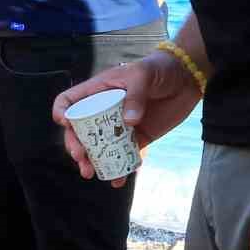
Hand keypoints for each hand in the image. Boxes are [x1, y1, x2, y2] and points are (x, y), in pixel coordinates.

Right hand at [52, 51, 199, 185]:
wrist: (186, 79)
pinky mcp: (137, 139)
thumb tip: (129, 122)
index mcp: (99, 91)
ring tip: (91, 173)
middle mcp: (104, 111)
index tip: (65, 124)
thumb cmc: (160, 69)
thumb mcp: (143, 75)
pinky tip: (118, 180)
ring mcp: (119, 127)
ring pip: (98, 148)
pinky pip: (124, 156)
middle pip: (80, 131)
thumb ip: (135, 96)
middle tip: (81, 157)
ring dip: (92, 162)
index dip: (62, 112)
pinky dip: (120, 170)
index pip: (70, 101)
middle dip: (76, 146)